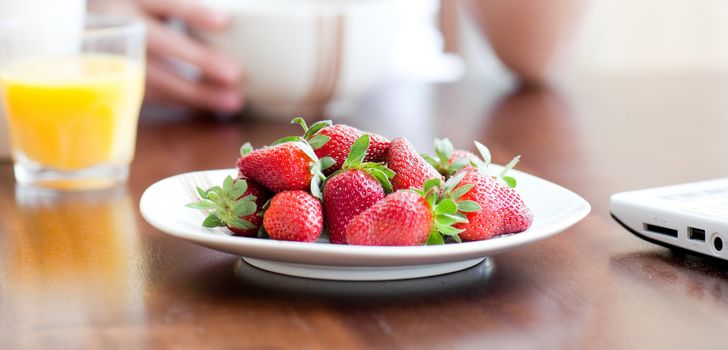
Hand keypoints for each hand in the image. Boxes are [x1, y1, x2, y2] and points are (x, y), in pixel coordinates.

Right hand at [91, 0, 243, 111]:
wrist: (88, 27)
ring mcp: (110, 53)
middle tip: (235, 74)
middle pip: (160, 42)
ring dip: (196, 93)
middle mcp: (117, 22)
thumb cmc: (135, 11)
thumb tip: (229, 26)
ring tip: (232, 101)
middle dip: (200, 60)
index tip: (225, 22)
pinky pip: (149, 94)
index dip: (194, 13)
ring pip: (155, 77)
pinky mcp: (110, 79)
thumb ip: (180, 11)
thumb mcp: (153, 5)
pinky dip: (181, 101)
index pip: (165, 2)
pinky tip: (209, 106)